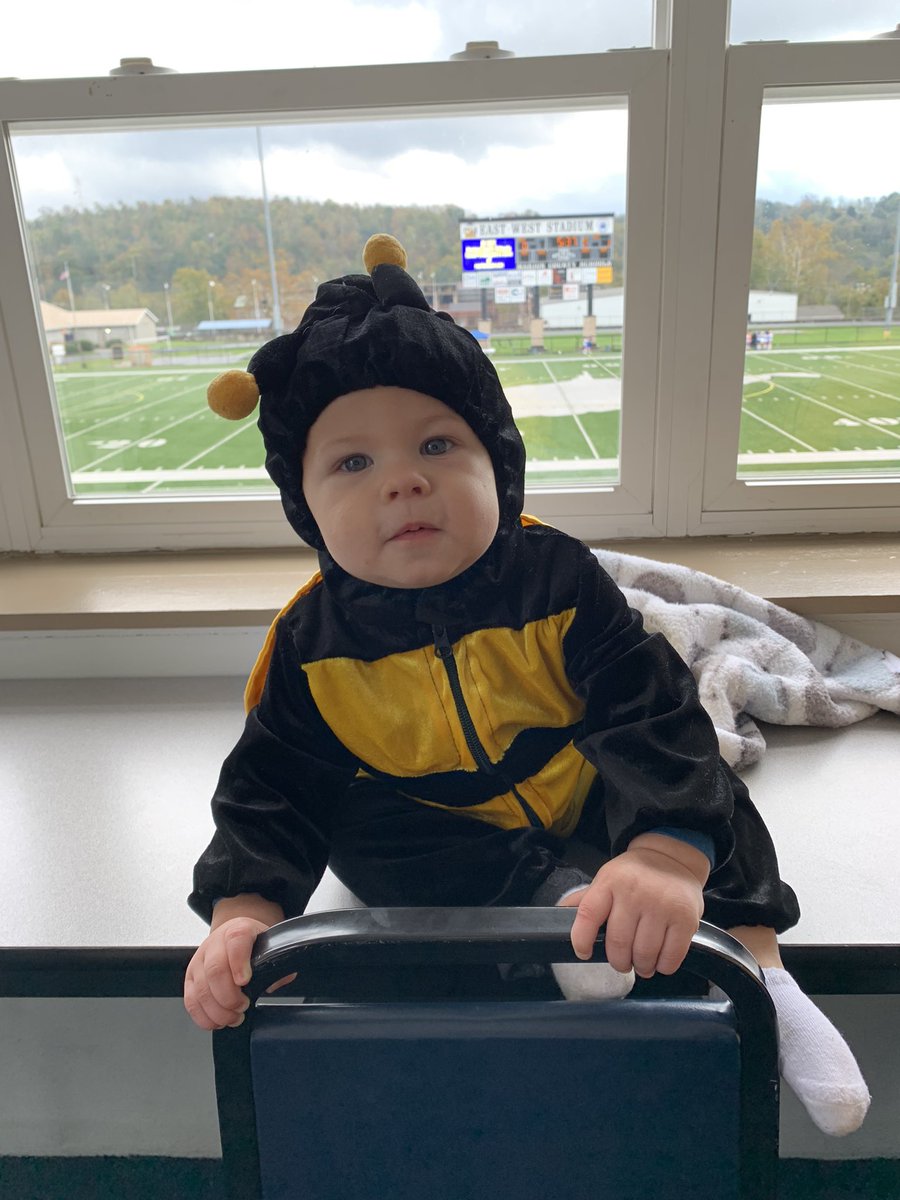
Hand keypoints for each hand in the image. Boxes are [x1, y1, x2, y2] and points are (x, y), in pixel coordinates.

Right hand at [184, 916, 270, 1030]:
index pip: (236, 940)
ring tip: (234, 1017)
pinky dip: (204, 1016)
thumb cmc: (253, 945)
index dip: (239, 962)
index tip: (245, 981)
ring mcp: (199, 960)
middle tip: (243, 1006)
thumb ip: (276, 965)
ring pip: (201, 988)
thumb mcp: (269, 947)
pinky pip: (191, 1000)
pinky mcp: (190, 977)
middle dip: (229, 996)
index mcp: (238, 930)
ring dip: (218, 1010)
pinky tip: (218, 1021)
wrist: (234, 938)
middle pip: (215, 969)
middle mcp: (215, 943)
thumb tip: (276, 982)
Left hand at [557, 840, 704, 978]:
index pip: (588, 915)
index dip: (581, 940)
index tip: (583, 953)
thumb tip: (556, 914)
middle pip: (617, 943)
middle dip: (618, 962)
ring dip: (641, 967)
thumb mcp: (607, 878)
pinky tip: (660, 960)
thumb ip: (586, 900)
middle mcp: (635, 893)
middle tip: (622, 962)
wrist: (674, 858)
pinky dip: (662, 967)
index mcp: (610, 882)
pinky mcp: (685, 919)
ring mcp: (662, 906)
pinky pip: (670, 958)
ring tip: (642, 963)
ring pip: (644, 955)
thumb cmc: (635, 874)